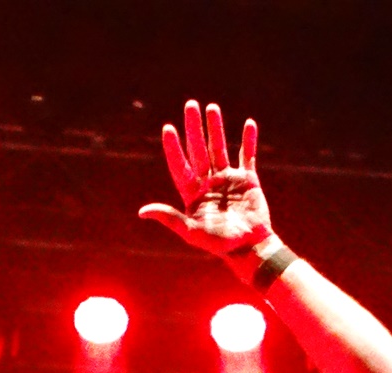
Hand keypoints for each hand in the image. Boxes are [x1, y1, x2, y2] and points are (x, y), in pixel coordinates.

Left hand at [138, 101, 273, 259]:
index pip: (180, 165)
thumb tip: (142, 211)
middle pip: (199, 149)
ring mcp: (228, 179)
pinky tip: (249, 124)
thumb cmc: (218, 244)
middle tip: (190, 105)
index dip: (174, 148)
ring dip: (216, 128)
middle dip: (194, 127)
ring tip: (212, 107)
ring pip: (220, 148)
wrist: (249, 248)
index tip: (168, 129)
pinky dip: (249, 141)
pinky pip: (247, 156)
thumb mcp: (190, 232)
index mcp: (193, 193)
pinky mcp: (247, 180)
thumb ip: (170, 217)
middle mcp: (208, 182)